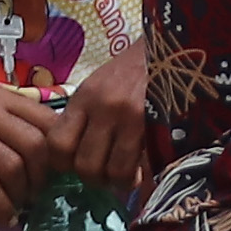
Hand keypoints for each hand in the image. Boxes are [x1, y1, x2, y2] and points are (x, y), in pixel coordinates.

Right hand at [0, 83, 56, 212]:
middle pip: (36, 146)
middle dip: (41, 178)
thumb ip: (19, 131)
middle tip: (35, 196)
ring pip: (14, 168)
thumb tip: (64, 158)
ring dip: (21, 195)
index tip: (57, 176)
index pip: (49, 122)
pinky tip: (2, 216)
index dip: (60, 154)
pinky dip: (1, 207)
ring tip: (18, 207)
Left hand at [33, 43, 151, 192]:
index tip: (74, 164)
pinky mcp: (155, 125)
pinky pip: (137, 167)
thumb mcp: (100, 87)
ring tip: (121, 175)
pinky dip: (134, 178)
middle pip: (83, 164)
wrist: (173, 48)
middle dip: (91, 177)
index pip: (57, 143)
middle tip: (101, 174)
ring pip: (111, 171)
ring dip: (114, 181)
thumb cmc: (134, 71)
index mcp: (84, 97)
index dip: (62, 163)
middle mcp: (102, 107)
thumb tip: (73, 159)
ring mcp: (129, 117)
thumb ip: (85, 118)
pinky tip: (137, 173)